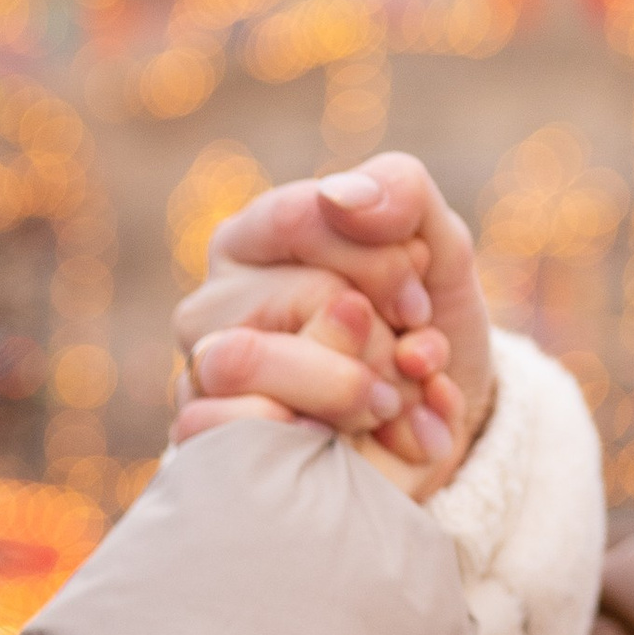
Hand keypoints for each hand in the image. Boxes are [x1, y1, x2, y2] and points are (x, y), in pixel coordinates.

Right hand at [182, 153, 493, 483]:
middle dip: (377, 339)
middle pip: (294, 296)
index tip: (418, 308)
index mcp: (253, 240)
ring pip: (245, 360)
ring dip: (348, 391)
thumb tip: (342, 196)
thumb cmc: (416, 334)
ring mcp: (197, 374)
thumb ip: (400, 192)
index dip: (379, 264)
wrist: (423, 440)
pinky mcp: (200, 440)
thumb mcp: (436, 247)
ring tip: (384, 408)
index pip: (300, 220)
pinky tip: (340, 442)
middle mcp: (211, 304)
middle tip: (405, 367)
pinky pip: (229, 425)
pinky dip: (310, 437)